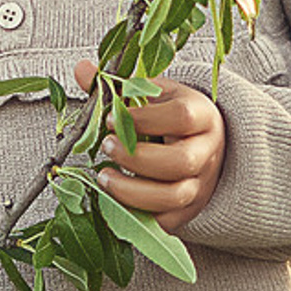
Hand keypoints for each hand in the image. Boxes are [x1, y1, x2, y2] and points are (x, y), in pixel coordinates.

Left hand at [72, 60, 226, 233]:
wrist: (201, 144)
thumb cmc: (170, 116)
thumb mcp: (153, 94)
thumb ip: (118, 85)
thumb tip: (83, 69)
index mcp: (203, 116)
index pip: (182, 116)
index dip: (145, 118)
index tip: (111, 118)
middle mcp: (208, 152)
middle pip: (180, 161)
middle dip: (137, 158)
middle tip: (106, 147)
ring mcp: (201, 184)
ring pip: (175, 196)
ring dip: (134, 191)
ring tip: (103, 178)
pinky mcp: (188, 210)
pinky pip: (167, 222)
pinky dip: (139, 215)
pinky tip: (114, 201)